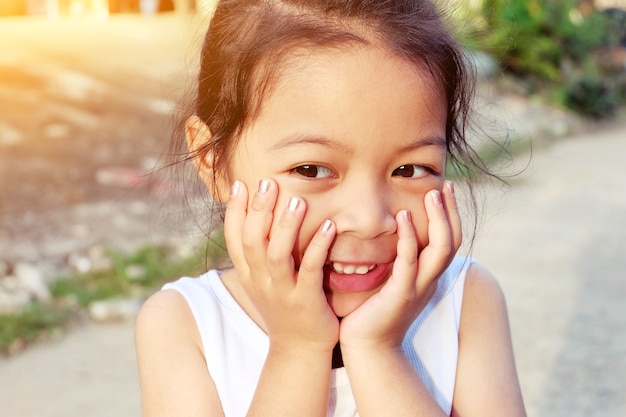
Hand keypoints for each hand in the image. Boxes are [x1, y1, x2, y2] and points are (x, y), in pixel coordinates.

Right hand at [223, 178, 338, 353]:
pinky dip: (318, 246)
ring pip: (277, 255)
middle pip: (252, 241)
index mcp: (248, 273)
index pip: (233, 238)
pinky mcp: (306, 301)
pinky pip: (310, 270)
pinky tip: (329, 225)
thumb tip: (256, 213)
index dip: (234, 211)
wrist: (299, 348)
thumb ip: (258, 251)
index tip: (240, 184)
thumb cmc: (283, 305)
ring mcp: (282, 292)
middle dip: (259, 210)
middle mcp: (260, 281)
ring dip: (287, 226)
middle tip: (268, 182)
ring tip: (297, 201)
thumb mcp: (262, 279)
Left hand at [339, 182, 461, 349]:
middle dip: (451, 211)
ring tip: (431, 194)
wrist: (367, 346)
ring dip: (438, 220)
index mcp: (428, 276)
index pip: (449, 240)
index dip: (450, 215)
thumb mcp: (390, 281)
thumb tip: (389, 231)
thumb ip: (396, 260)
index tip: (444, 188)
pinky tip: (402, 217)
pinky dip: (408, 238)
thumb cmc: (374, 311)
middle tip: (445, 185)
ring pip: (440, 249)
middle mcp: (429, 281)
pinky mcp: (400, 295)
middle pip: (452, 241)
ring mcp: (418, 288)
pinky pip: (409, 262)